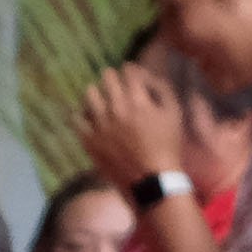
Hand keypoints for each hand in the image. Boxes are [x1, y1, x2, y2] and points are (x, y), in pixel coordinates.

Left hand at [77, 62, 191, 189]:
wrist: (152, 181)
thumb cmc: (168, 147)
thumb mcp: (174, 114)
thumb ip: (163, 89)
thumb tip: (147, 75)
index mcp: (138, 100)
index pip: (128, 70)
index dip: (132, 71)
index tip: (133, 79)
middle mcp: (116, 107)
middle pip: (107, 76)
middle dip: (114, 79)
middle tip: (118, 89)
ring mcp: (100, 123)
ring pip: (90, 92)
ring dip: (98, 94)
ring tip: (103, 103)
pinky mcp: (89, 139)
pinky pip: (76, 117)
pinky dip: (83, 114)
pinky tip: (92, 119)